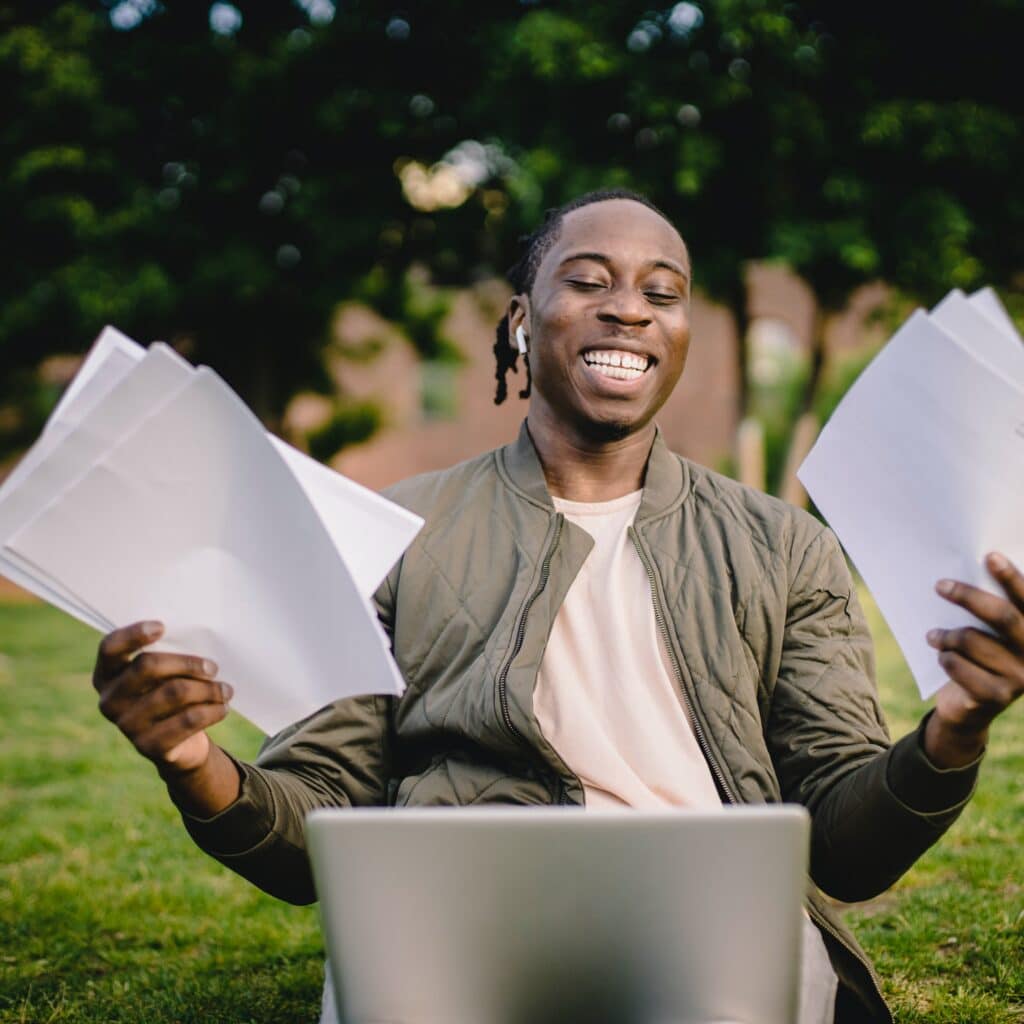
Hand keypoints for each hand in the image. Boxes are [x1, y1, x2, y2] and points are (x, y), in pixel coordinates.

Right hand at [93, 620, 232, 774]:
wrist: (179, 745)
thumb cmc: (171, 693)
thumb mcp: (165, 674)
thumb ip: (167, 655)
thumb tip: (197, 637)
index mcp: (107, 675)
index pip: (110, 648)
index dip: (133, 635)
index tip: (162, 627)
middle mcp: (109, 700)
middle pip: (148, 666)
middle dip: (188, 663)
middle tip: (213, 667)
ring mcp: (126, 725)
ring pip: (175, 692)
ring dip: (209, 689)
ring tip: (226, 690)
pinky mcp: (148, 746)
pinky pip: (188, 719)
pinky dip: (212, 710)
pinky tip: (223, 707)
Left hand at [924, 552, 1023, 767]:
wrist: (969, 707)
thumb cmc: (978, 656)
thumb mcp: (986, 632)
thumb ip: (988, 609)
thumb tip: (965, 568)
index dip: (1012, 577)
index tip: (990, 556)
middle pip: (1004, 616)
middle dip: (969, 596)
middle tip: (940, 585)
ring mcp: (1020, 678)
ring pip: (973, 641)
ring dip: (946, 635)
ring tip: (932, 635)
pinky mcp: (997, 697)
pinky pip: (959, 667)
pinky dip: (944, 658)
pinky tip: (942, 658)